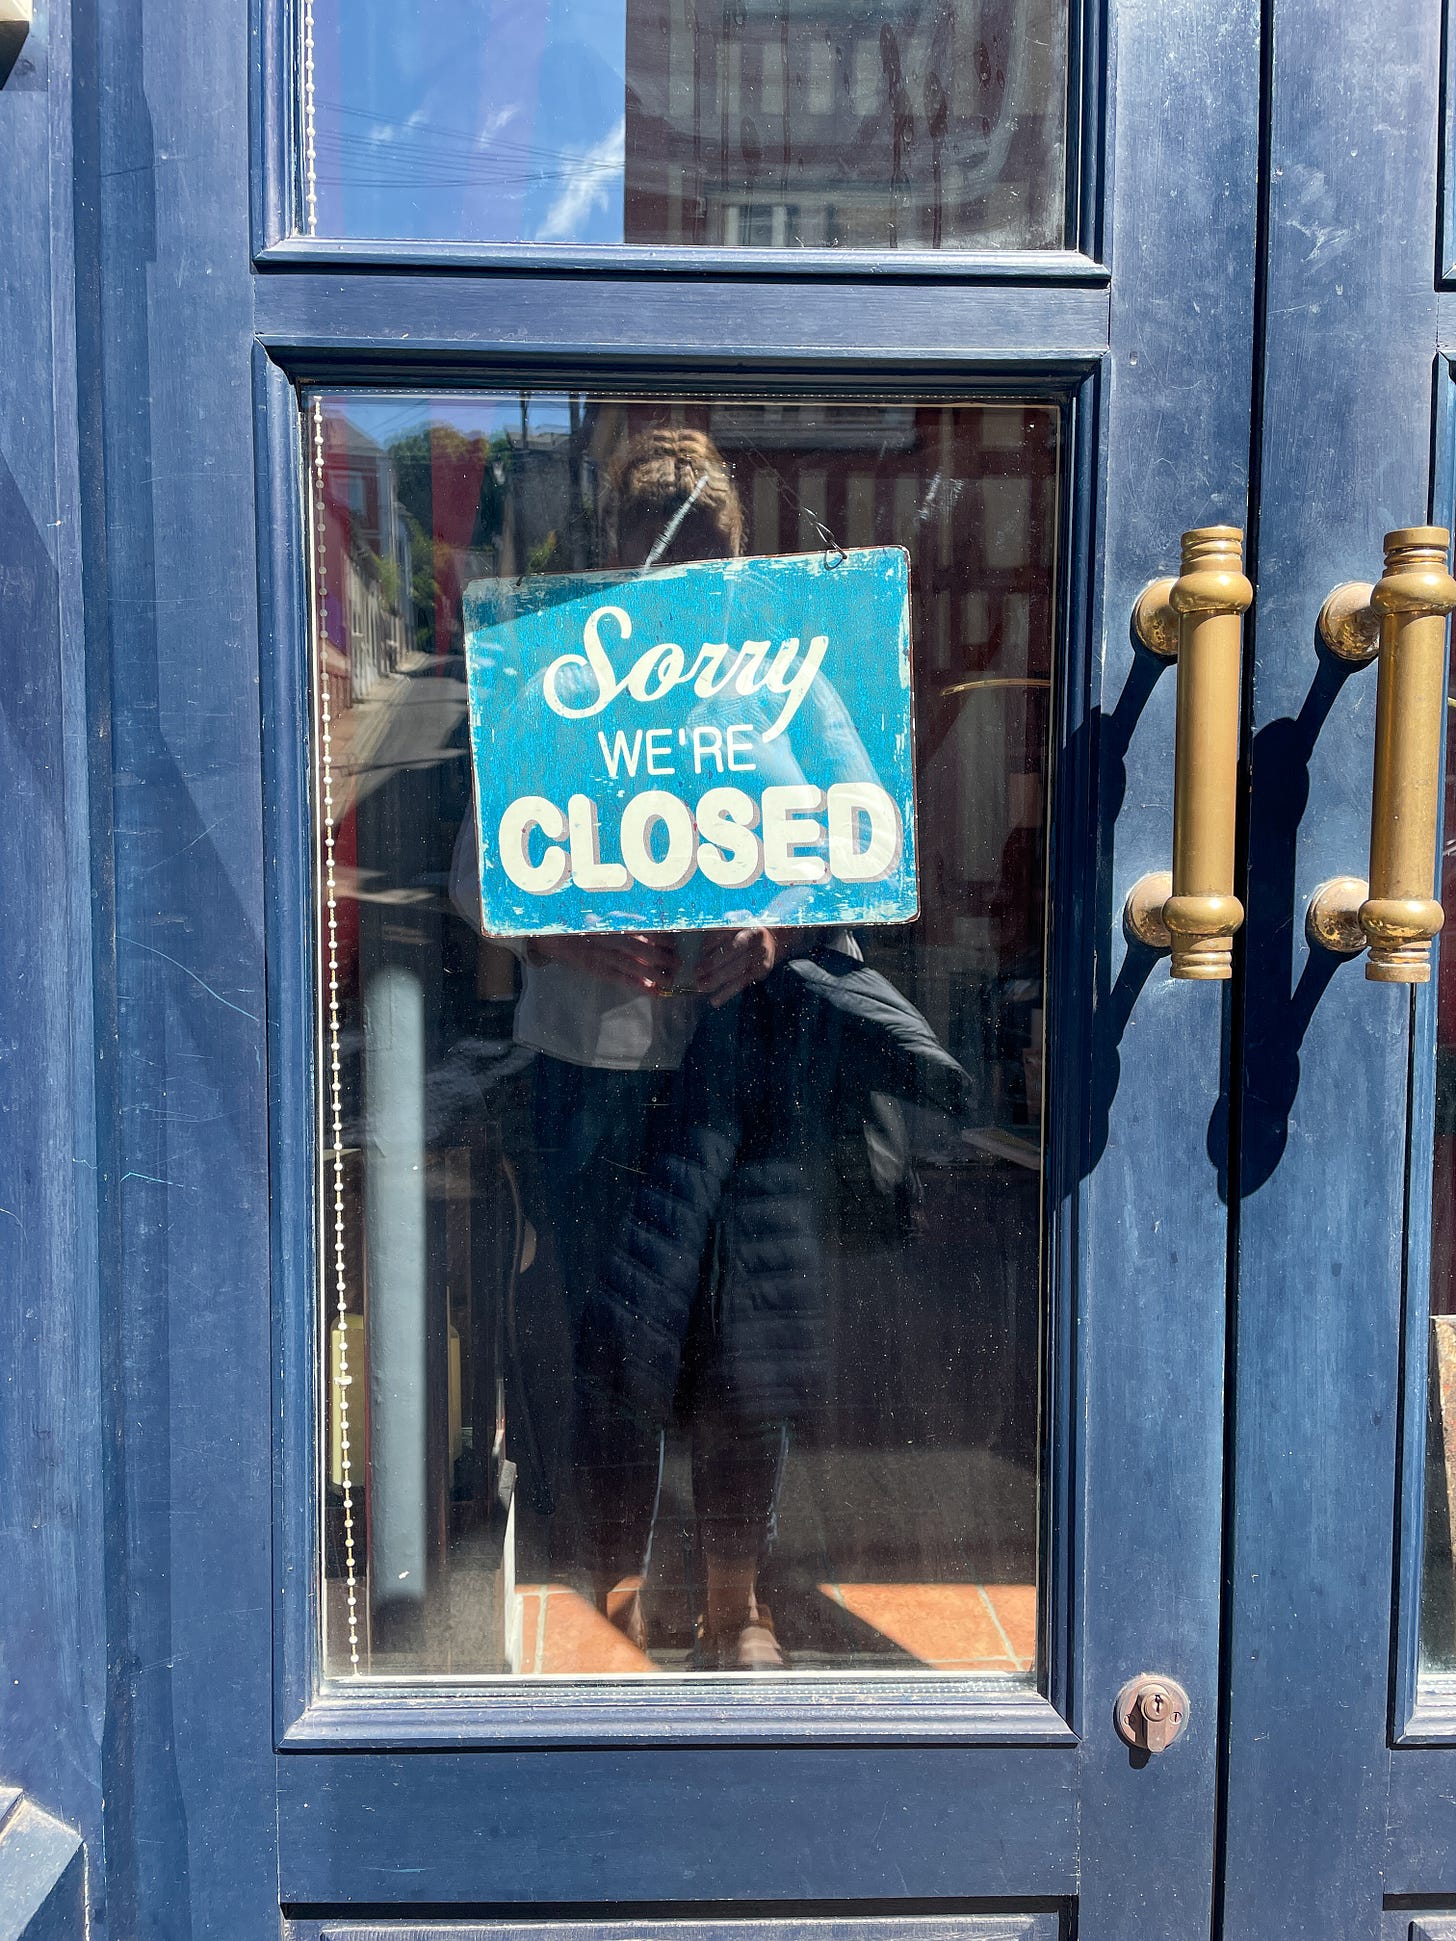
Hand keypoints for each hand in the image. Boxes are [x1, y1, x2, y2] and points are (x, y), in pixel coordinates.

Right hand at [529, 931, 677, 993]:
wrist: (552, 934)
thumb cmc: (584, 923)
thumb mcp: (606, 915)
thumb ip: (629, 921)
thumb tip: (657, 933)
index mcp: (612, 919)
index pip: (643, 928)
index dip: (662, 937)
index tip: (673, 944)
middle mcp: (607, 935)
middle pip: (640, 948)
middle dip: (662, 957)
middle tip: (678, 963)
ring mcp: (600, 954)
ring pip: (631, 965)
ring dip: (654, 974)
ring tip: (670, 980)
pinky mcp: (595, 969)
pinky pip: (620, 978)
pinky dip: (638, 985)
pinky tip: (653, 991)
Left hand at [694, 926, 786, 1006]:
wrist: (770, 938)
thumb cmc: (742, 932)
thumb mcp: (730, 926)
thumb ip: (715, 936)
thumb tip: (701, 954)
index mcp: (745, 922)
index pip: (726, 933)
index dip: (712, 944)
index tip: (699, 953)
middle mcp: (756, 936)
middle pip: (734, 950)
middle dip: (713, 963)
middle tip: (696, 974)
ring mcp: (761, 954)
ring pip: (738, 969)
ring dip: (718, 980)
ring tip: (702, 987)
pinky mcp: (762, 969)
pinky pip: (743, 982)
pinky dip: (728, 992)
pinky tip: (715, 1000)